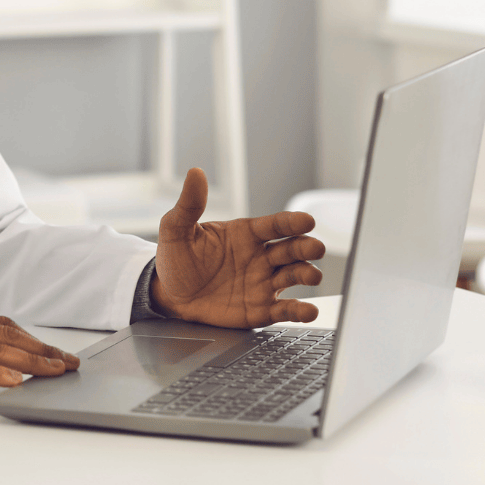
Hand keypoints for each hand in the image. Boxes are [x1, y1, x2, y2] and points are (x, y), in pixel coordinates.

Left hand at [151, 167, 323, 326]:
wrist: (169, 296)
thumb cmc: (176, 260)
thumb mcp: (176, 229)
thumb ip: (189, 204)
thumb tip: (195, 173)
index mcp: (245, 234)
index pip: (274, 225)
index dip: (291, 222)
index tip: (307, 221)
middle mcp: (260, 257)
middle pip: (291, 249)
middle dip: (306, 247)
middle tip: (315, 248)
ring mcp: (262, 283)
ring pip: (293, 276)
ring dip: (307, 274)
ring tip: (313, 276)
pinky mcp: (260, 309)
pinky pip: (284, 310)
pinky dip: (300, 311)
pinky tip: (309, 311)